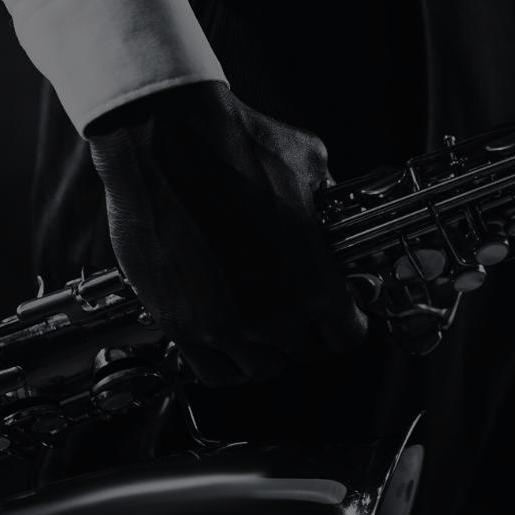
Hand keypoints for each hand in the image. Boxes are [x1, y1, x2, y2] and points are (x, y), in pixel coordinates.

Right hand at [86, 81, 367, 384]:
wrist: (165, 142)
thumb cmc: (235, 146)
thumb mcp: (310, 163)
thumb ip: (329, 199)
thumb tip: (332, 209)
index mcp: (315, 281)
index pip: (349, 336)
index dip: (347, 323)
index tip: (339, 312)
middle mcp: (275, 314)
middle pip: (306, 354)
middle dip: (308, 331)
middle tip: (297, 307)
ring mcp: (225, 326)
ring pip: (262, 368)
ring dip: (267, 349)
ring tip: (259, 322)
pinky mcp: (180, 326)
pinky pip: (215, 372)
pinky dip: (226, 361)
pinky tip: (227, 336)